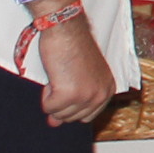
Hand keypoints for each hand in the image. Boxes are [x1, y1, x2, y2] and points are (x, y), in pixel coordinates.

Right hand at [35, 12, 119, 126]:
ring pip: (59, 115)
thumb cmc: (73, 47)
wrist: (66, 29)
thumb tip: (55, 124)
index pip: (87, 116)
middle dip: (61, 102)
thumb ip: (74, 101)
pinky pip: (48, 107)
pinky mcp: (69, 94)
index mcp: (107, 89)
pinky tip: (53, 77)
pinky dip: (45, 95)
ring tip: (59, 76)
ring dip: (52, 98)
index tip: (68, 88)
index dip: (72, 105)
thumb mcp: (82, 76)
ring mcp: (86, 96)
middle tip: (62, 78)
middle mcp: (100, 95)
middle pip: (72, 118)